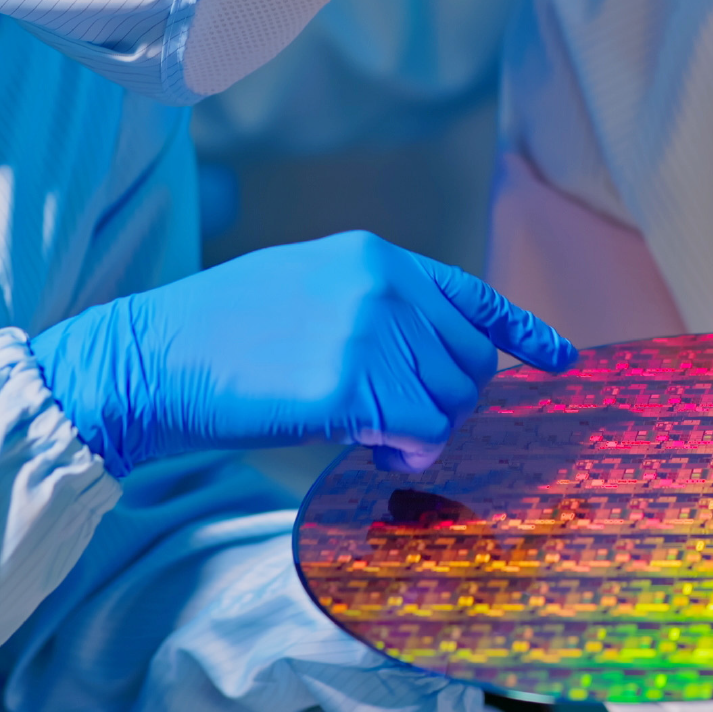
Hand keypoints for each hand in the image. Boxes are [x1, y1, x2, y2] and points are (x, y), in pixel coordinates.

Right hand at [30, 231, 576, 476]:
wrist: (151, 360)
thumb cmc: (220, 335)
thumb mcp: (308, 286)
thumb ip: (378, 306)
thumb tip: (433, 352)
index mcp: (374, 257)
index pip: (472, 296)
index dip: (522, 333)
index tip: (561, 361)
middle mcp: (384, 286)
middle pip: (468, 363)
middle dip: (447, 403)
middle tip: (397, 424)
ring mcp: (370, 333)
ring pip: (450, 404)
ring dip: (424, 435)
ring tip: (373, 436)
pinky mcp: (350, 387)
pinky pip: (421, 435)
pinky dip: (408, 455)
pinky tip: (370, 450)